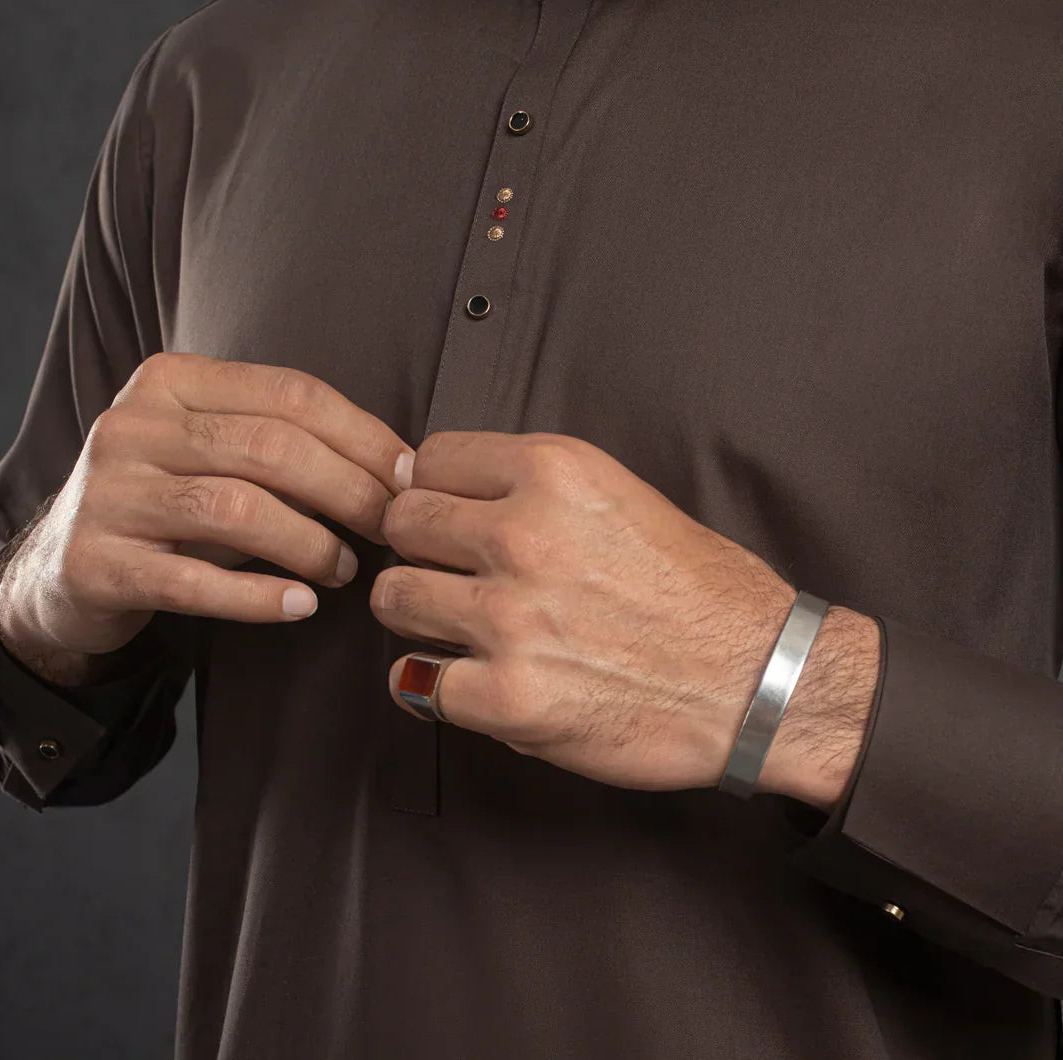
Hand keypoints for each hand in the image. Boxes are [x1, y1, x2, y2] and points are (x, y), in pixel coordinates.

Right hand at [0, 352, 412, 659]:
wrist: (61, 568)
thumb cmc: (171, 503)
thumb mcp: (217, 452)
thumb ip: (288, 444)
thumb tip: (397, 467)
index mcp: (171, 380)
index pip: (289, 393)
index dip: (362, 435)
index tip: (409, 474)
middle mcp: (133, 426)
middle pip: (270, 448)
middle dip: (348, 489)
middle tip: (388, 527)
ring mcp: (110, 495)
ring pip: (238, 509)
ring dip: (310, 543)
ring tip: (346, 569)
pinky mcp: (97, 564)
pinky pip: (196, 582)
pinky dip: (260, 597)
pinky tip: (302, 606)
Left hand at [372, 430, 805, 792]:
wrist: (759, 680)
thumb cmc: (702, 591)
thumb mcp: (621, 493)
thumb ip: (535, 487)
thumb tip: (445, 487)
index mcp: (554, 472)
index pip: (431, 457)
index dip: (436, 489)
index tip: (449, 514)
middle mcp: (523, 535)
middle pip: (401, 521)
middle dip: (419, 546)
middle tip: (449, 571)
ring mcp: (509, 617)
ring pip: (393, 597)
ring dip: (418, 613)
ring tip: (455, 625)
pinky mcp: (508, 696)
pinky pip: (414, 682)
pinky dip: (433, 686)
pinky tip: (467, 680)